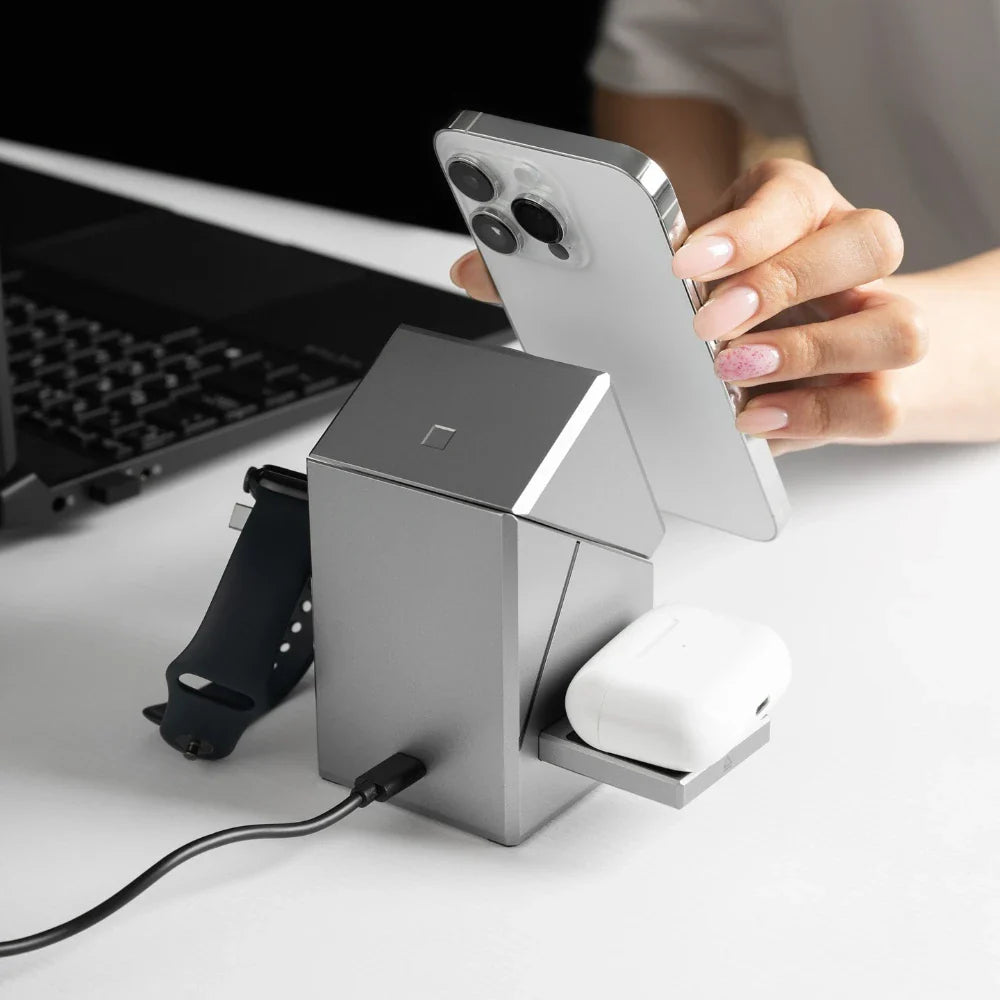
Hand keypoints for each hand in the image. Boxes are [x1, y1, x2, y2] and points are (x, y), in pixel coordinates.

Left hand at [669, 158, 925, 453]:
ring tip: (732, 370)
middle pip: (871, 245)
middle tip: (709, 323)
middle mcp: (858, 258)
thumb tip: (655, 298)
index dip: (745, 233)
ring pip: (899, 331)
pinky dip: (811, 416)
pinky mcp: (885, 388)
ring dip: (807, 353)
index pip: (797, 199)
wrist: (813, 341)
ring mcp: (883, 322)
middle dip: (781, 283)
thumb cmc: (741, 291)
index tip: (686, 265)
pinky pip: (879, 406)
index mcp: (809, 208)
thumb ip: (694, 273)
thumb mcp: (708, 266)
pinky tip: (752, 414)